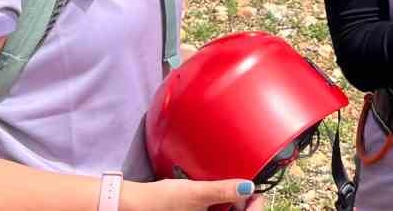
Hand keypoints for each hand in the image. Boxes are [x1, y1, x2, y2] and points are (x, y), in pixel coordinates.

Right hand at [128, 177, 264, 210]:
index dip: (255, 206)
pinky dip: (219, 207)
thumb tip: (248, 186)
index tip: (256, 191)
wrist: (135, 206)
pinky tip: (215, 197)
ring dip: (230, 205)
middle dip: (242, 204)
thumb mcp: (196, 193)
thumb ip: (222, 190)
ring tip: (230, 190)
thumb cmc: (163, 201)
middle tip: (243, 188)